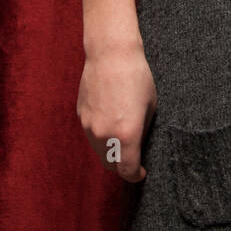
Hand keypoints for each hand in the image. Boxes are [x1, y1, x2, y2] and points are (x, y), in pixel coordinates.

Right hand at [77, 46, 156, 181]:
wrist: (111, 54)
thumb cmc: (136, 77)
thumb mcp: (150, 107)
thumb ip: (142, 132)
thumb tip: (138, 146)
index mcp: (126, 136)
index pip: (127, 170)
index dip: (135, 175)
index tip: (141, 172)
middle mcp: (104, 135)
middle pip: (110, 165)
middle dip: (121, 166)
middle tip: (132, 158)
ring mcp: (89, 126)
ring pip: (98, 151)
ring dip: (109, 152)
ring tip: (121, 138)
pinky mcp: (81, 115)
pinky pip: (91, 135)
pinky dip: (100, 136)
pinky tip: (110, 121)